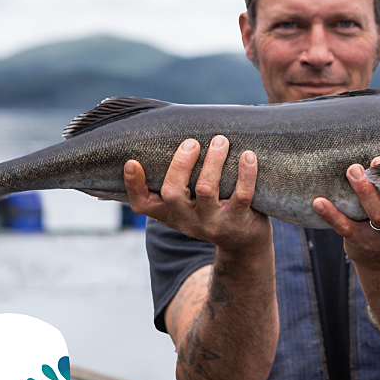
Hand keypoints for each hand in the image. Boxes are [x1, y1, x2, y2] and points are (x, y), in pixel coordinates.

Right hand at [124, 135, 270, 253]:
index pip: (142, 204)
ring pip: (205, 190)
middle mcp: (187, 219)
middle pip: (173, 193)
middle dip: (181, 164)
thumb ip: (177, 180)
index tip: (132, 162)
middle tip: (192, 142)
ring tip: (220, 141)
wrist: (243, 244)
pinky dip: (245, 174)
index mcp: (170, 213)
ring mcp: (212, 222)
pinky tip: (247, 156)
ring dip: (213, 161)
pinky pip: (241, 195)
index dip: (133, 185)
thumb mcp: (188, 204)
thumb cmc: (211, 210)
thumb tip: (171, 135)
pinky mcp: (238, 221)